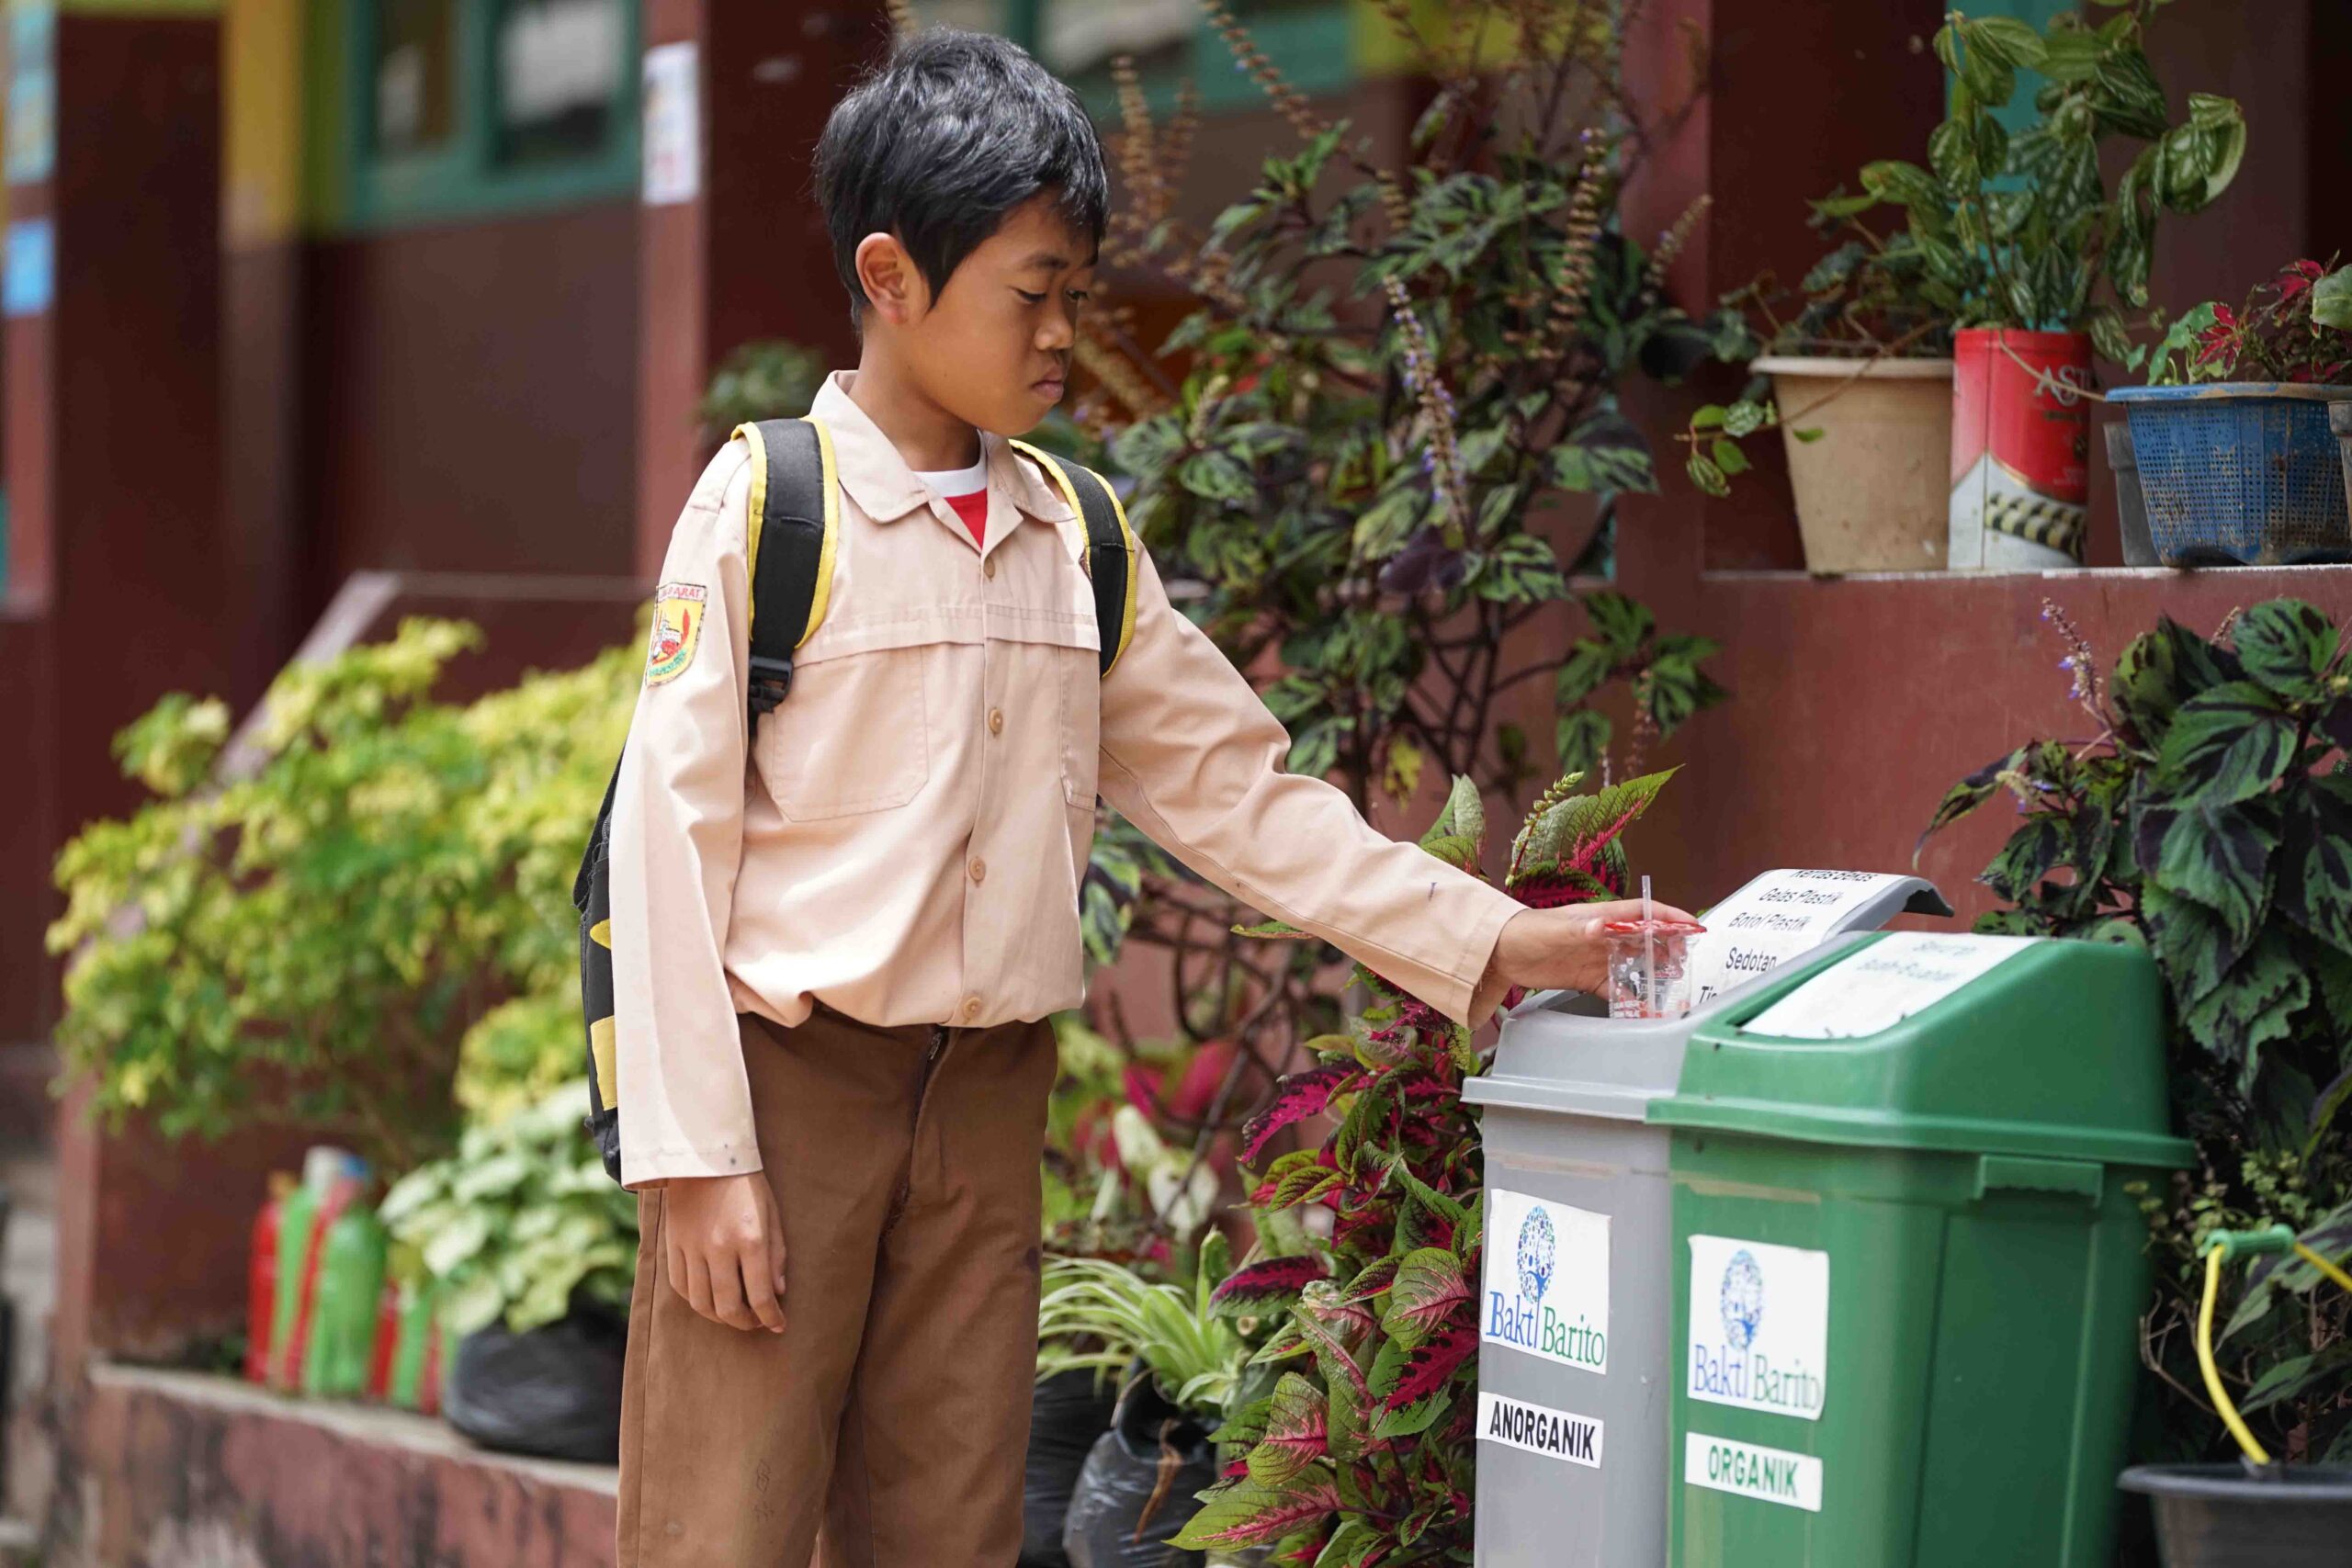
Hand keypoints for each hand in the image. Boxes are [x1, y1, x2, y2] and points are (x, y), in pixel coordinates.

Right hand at [660, 1169, 788, 1333]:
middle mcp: (719, 1248)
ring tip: (733, 1314)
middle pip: (728, 1307)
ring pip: (701, 1303)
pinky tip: (709, 1298)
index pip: (760, 1296)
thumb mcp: (772, 1214)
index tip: (778, 1325)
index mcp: (750, 1239)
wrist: (705, 1157)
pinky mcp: (673, 1245)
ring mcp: (692, 1248)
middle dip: (746, 1323)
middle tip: (756, 1321)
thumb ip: (776, 1255)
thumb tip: (777, 1292)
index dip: (771, 1317)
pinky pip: (681, 1286)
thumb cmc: (746, 1185)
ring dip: (720, 1317)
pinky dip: (696, 1300)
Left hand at [1480, 897, 1700, 1006]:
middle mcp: (1604, 935)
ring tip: (1674, 986)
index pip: (1643, 913)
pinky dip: (1630, 998)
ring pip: (1635, 964)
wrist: (1499, 952)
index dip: (1669, 917)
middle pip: (1645, 939)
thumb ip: (1576, 930)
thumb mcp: (1552, 930)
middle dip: (1669, 948)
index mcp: (1600, 916)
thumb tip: (1600, 927)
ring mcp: (1597, 957)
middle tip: (1688, 963)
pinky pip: (1616, 988)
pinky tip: (1643, 1009)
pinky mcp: (1587, 977)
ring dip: (1654, 973)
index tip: (1693, 926)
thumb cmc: (1524, 931)